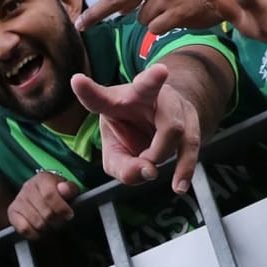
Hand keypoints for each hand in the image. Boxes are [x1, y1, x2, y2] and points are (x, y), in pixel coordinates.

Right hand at [9, 172, 79, 240]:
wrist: (41, 195)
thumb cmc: (57, 194)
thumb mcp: (68, 189)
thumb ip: (70, 189)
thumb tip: (64, 189)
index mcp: (42, 178)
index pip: (49, 195)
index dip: (61, 208)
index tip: (69, 215)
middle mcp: (28, 187)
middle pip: (45, 212)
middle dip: (57, 221)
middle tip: (61, 222)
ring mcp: (18, 200)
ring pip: (37, 222)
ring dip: (48, 228)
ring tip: (51, 225)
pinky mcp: (12, 213)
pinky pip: (24, 229)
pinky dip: (35, 234)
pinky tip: (40, 231)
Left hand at [66, 0, 225, 32]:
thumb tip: (116, 9)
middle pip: (114, 0)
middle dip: (94, 15)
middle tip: (78, 25)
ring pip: (140, 19)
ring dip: (151, 19)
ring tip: (171, 8)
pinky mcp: (175, 13)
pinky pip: (156, 29)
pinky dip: (164, 27)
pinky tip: (178, 17)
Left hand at [70, 67, 201, 192]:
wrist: (167, 118)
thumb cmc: (133, 131)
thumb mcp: (116, 150)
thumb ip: (122, 166)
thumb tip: (148, 172)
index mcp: (116, 100)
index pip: (99, 96)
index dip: (87, 90)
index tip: (77, 81)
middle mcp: (145, 94)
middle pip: (147, 87)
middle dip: (151, 83)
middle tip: (142, 154)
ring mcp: (171, 103)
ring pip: (171, 125)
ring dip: (159, 154)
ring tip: (150, 171)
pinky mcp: (190, 119)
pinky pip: (190, 143)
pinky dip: (184, 167)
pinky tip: (178, 186)